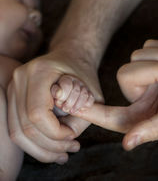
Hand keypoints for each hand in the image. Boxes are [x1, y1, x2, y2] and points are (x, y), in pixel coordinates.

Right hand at [7, 49, 102, 163]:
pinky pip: (16, 127)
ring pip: (17, 131)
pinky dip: (33, 143)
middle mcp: (20, 77)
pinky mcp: (12, 96)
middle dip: (49, 145)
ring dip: (41, 149)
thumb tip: (66, 137)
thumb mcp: (91, 93)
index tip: (73, 136)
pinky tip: (51, 149)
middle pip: (25, 126)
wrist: (70, 56)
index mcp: (40, 71)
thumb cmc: (82, 74)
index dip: (55, 132)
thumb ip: (81, 117)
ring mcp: (12, 86)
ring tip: (62, 154)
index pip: (38, 113)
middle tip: (71, 149)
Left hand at [73, 40, 157, 150]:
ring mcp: (148, 73)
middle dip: (152, 70)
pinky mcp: (153, 56)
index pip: (113, 115)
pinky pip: (146, 46)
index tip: (70, 107)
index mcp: (147, 113)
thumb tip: (126, 144)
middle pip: (124, 75)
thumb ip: (154, 128)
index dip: (92, 112)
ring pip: (135, 57)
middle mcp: (144, 94)